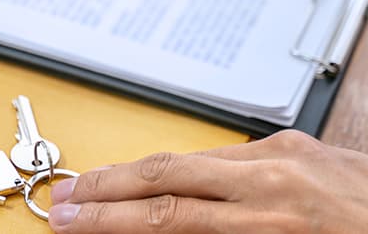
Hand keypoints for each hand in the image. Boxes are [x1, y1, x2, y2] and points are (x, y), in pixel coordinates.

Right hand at [49, 130, 367, 233]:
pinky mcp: (299, 142)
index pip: (167, 216)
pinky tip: (164, 176)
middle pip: (167, 174)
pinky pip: (228, 153)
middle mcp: (275, 176)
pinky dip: (190, 167)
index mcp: (272, 220)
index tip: (75, 219)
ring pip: (191, 158)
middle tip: (67, 195)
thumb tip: (165, 231)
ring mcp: (287, 153)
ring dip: (141, 173)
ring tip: (101, 185)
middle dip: (107, 185)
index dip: (111, 217)